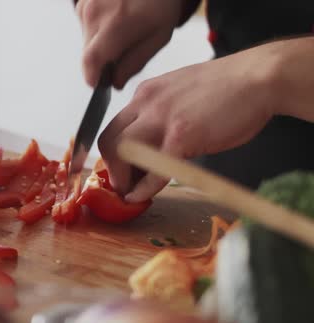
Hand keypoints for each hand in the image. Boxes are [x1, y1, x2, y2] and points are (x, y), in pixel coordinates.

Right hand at [76, 0, 184, 87]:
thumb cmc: (160, 4)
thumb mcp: (158, 36)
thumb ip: (135, 63)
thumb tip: (115, 82)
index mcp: (117, 23)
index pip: (92, 60)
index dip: (92, 77)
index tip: (97, 84)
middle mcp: (96, 13)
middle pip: (88, 54)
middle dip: (102, 61)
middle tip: (123, 51)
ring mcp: (86, 6)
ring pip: (86, 42)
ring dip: (100, 45)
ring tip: (121, 30)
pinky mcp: (81, 3)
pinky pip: (85, 28)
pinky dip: (97, 31)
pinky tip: (113, 20)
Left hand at [98, 44, 278, 201]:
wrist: (261, 77)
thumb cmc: (231, 89)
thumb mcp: (183, 95)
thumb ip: (164, 116)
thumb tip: (156, 145)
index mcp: (147, 93)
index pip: (115, 127)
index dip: (115, 154)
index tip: (124, 171)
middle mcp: (146, 102)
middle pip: (108, 140)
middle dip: (112, 168)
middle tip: (123, 186)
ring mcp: (161, 117)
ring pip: (120, 152)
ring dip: (121, 178)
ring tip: (131, 193)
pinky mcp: (180, 134)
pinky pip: (153, 168)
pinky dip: (144, 188)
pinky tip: (143, 197)